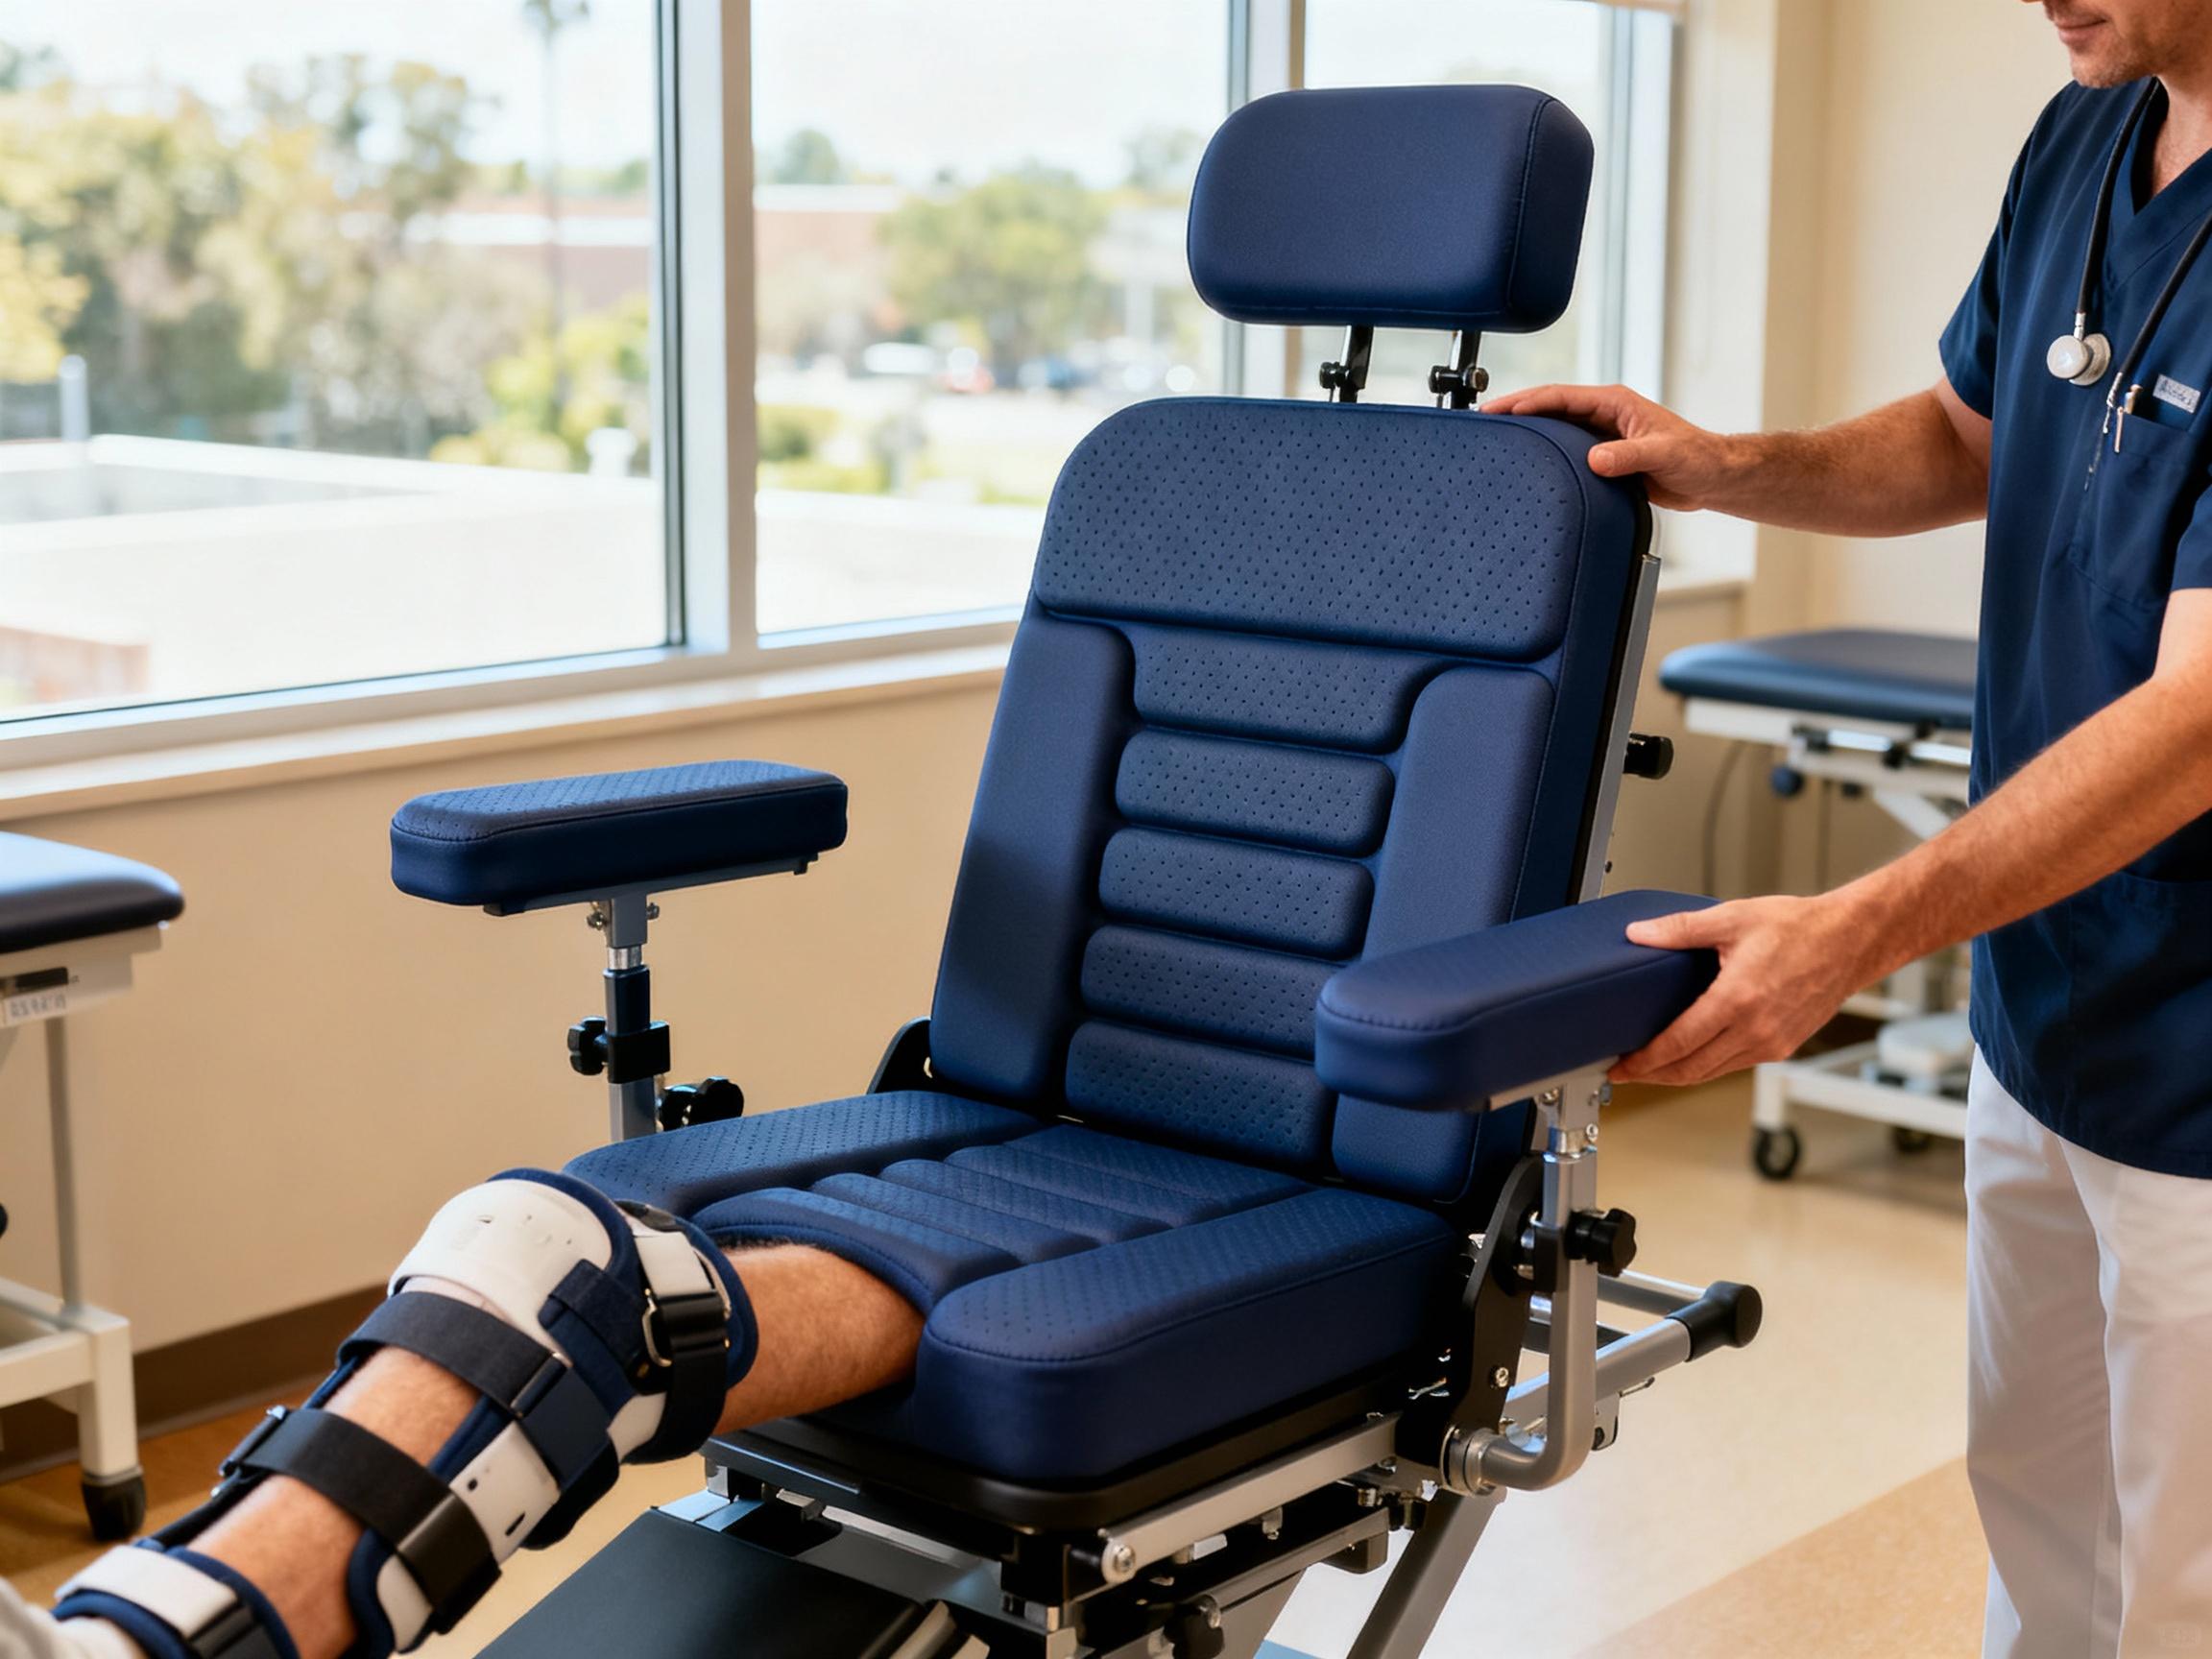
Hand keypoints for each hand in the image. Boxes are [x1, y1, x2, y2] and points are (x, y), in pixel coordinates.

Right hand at [1481, 383, 1741, 512]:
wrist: (1712, 478)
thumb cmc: (1697, 459)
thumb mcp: (1663, 455)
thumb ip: (1628, 456)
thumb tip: (1594, 459)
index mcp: (1614, 403)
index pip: (1560, 396)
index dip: (1526, 401)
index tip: (1498, 409)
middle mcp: (1604, 414)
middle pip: (1550, 408)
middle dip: (1516, 412)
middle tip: (1481, 422)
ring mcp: (1602, 434)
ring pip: (1555, 429)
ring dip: (1528, 433)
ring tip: (1495, 442)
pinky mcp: (1605, 455)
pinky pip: (1566, 452)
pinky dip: (1544, 455)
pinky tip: (1526, 466)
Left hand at [1609, 895, 1885, 1086]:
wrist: (1852, 940)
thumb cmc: (1799, 927)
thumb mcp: (1731, 918)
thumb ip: (1680, 929)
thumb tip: (1639, 934)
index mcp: (1738, 1000)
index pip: (1678, 1043)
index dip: (1644, 1060)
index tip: (1619, 1066)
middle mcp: (1756, 1030)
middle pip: (1691, 1069)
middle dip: (1653, 1075)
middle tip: (1624, 1073)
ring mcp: (1772, 1043)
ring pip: (1713, 1072)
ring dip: (1678, 1075)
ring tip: (1649, 1068)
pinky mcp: (1783, 1047)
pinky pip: (1735, 1065)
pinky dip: (1707, 1067)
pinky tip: (1690, 1057)